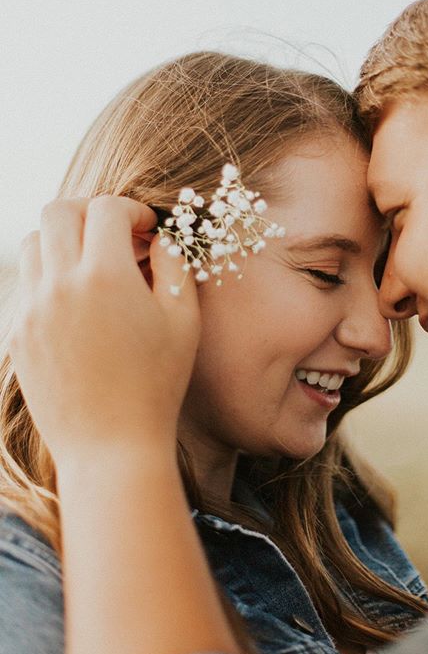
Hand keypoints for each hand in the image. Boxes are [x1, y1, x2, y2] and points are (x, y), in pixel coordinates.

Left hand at [8, 196, 200, 466]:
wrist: (111, 444)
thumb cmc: (157, 382)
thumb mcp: (183, 319)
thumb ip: (175, 265)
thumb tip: (162, 237)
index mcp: (105, 277)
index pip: (107, 209)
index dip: (132, 209)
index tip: (147, 228)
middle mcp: (60, 285)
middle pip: (59, 211)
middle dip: (91, 211)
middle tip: (117, 234)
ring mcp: (31, 309)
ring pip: (33, 242)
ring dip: (64, 239)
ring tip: (94, 264)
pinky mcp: (18, 333)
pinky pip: (27, 282)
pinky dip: (50, 274)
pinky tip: (78, 299)